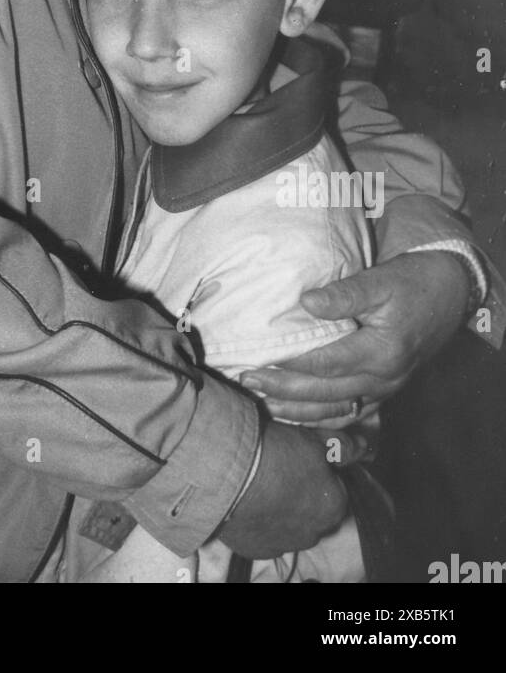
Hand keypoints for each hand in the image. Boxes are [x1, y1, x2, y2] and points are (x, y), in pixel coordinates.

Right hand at [216, 421, 346, 558]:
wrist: (229, 475)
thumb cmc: (277, 454)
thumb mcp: (314, 440)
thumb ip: (343, 446)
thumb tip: (366, 447)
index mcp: (334, 506)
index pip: (336, 490)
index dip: (320, 473)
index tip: (301, 460)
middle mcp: (314, 533)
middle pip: (315, 513)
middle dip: (304, 497)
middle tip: (281, 472)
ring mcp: (285, 545)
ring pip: (291, 528)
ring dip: (283, 512)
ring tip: (262, 487)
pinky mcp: (257, 550)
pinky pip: (265, 537)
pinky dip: (261, 524)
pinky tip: (249, 504)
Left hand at [240, 251, 471, 425]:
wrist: (449, 293)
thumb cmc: (412, 282)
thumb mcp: (380, 280)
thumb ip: (344, 294)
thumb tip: (305, 303)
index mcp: (382, 352)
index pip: (326, 363)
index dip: (290, 362)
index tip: (257, 357)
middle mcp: (385, 378)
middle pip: (326, 393)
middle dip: (284, 390)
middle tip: (248, 379)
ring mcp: (387, 389)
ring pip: (336, 410)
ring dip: (298, 411)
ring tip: (263, 402)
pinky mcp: (386, 391)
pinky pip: (350, 413)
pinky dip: (321, 418)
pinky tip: (296, 415)